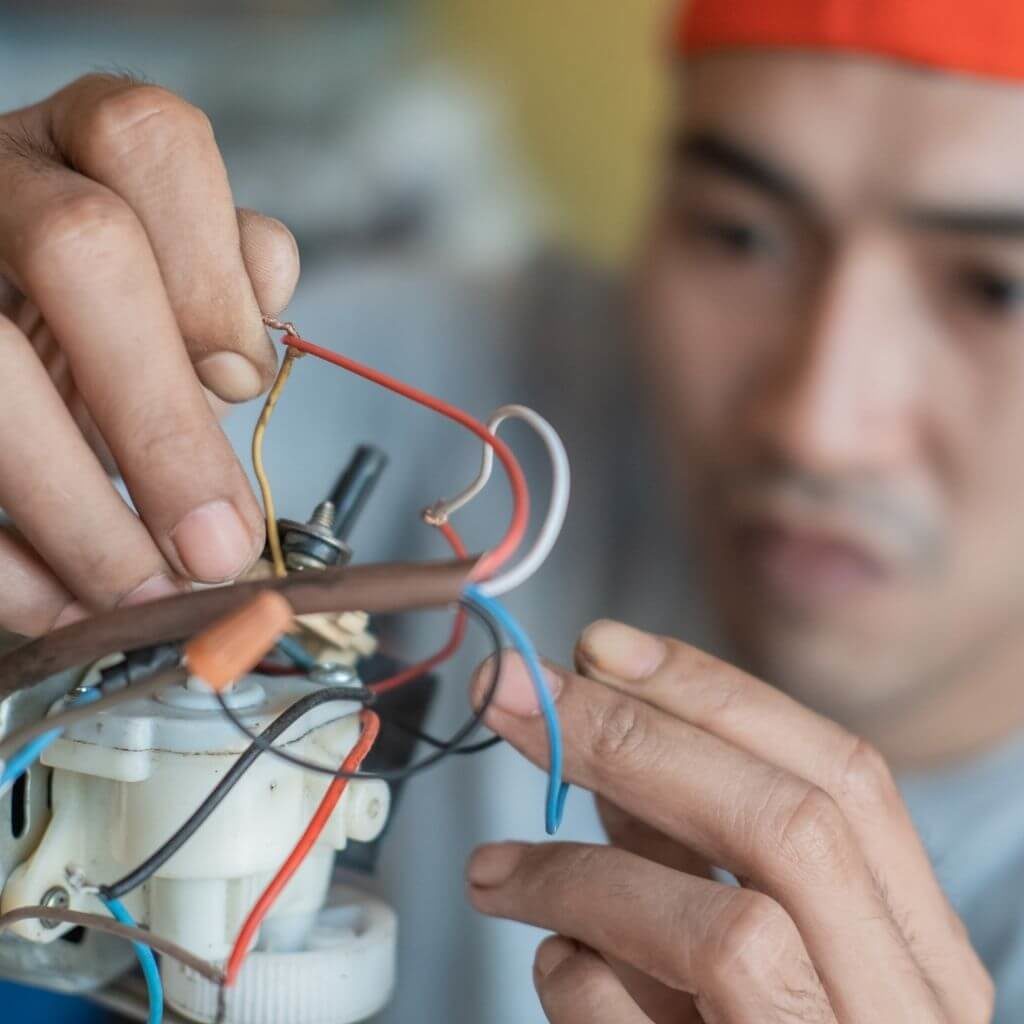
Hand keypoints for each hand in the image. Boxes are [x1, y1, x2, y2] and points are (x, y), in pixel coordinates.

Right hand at [0, 74, 299, 634]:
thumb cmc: (100, 308)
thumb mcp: (166, 282)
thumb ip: (221, 298)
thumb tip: (244, 371)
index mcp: (80, 143)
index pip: (151, 140)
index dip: (210, 269)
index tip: (238, 383)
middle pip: (79, 247)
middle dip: (160, 419)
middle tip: (217, 549)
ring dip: (81, 513)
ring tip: (154, 602)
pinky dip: (9, 565)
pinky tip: (66, 606)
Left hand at [467, 620, 993, 1022]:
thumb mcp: (743, 944)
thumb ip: (693, 851)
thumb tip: (604, 733)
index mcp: (919, 949)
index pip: (842, 774)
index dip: (715, 691)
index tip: (603, 646)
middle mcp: (911, 1015)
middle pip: (789, 821)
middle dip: (633, 733)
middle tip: (513, 692)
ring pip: (729, 930)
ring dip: (582, 872)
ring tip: (493, 870)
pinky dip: (580, 984)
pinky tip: (552, 977)